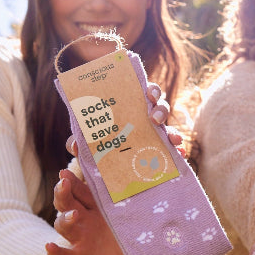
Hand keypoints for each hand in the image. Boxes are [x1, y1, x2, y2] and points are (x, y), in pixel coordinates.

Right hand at [45, 165, 131, 254]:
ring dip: (65, 219)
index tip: (71, 157)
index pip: (82, 187)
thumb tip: (145, 171)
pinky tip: (50, 246)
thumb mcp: (129, 217)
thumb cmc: (126, 238)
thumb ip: (130, 198)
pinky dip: (55, 251)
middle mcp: (84, 220)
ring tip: (73, 215)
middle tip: (64, 181)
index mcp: (96, 206)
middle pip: (67, 202)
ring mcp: (79, 239)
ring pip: (63, 225)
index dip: (75, 175)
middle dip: (64, 191)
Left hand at [62, 82, 183, 171]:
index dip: (150, 90)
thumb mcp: (88, 140)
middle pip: (159, 104)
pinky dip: (177, 149)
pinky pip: (172, 146)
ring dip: (172, 130)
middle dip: (161, 109)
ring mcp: (154, 130)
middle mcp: (144, 114)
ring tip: (171, 139)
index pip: (143, 90)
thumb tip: (75, 146)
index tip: (149, 94)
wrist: (104, 164)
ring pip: (168, 125)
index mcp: (129, 105)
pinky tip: (179, 153)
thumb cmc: (98, 142)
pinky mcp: (160, 146)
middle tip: (154, 118)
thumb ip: (80, 140)